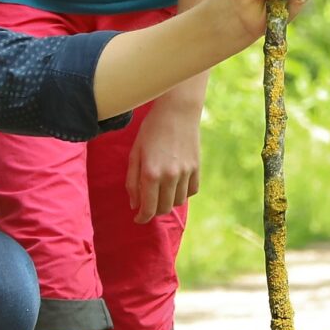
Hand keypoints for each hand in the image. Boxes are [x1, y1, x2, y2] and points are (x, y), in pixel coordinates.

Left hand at [125, 96, 201, 223]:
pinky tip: (175, 184)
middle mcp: (169, 176)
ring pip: (178, 202)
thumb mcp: (135, 153)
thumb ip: (132, 181)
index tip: (138, 219)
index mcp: (150, 173)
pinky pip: (191, 191)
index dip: (142, 218)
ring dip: (168, 202)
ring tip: (161, 192)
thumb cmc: (151, 131)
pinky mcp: (197, 168)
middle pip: (164, 209)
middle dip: (154, 211)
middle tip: (148, 204)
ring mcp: (185, 173)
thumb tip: (135, 205)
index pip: (148, 209)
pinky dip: (183, 193)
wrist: (177, 111)